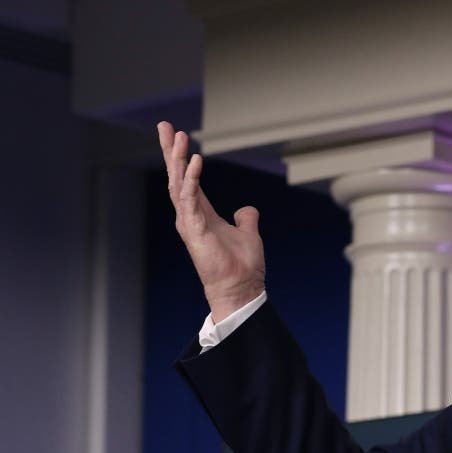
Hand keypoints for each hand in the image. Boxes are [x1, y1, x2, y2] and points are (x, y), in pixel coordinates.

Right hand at [157, 121, 265, 321]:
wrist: (241, 288)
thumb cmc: (241, 265)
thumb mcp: (247, 234)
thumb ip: (245, 219)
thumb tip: (247, 210)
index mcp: (201, 213)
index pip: (187, 179)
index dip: (181, 157)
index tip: (176, 134)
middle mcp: (191, 215)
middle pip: (177, 176)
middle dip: (171, 151)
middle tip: (164, 126)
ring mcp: (190, 222)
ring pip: (179, 184)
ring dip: (178, 159)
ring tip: (178, 137)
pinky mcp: (195, 229)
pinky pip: (190, 199)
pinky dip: (192, 179)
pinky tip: (195, 161)